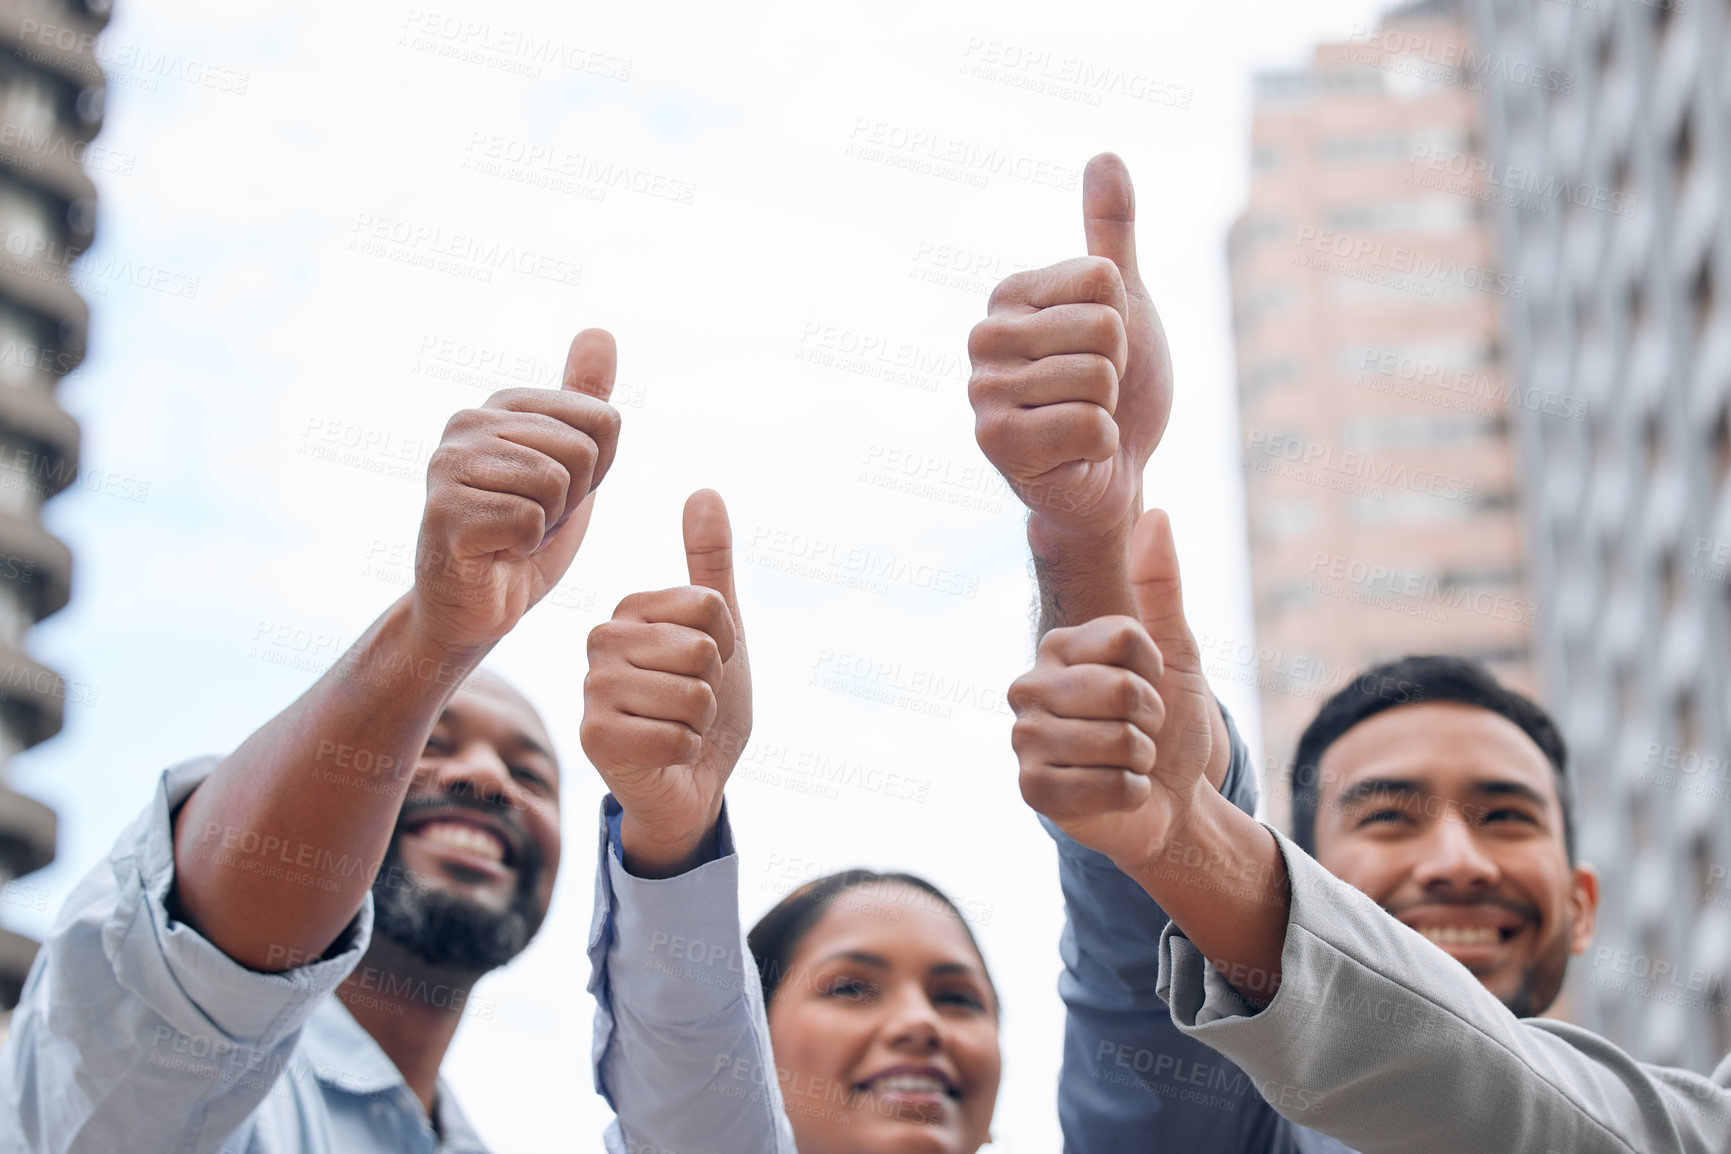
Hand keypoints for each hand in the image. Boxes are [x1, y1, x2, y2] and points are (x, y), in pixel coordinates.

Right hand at [412, 328, 621, 651]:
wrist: (473, 603)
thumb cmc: (522, 535)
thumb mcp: (571, 465)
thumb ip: (585, 402)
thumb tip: (600, 331)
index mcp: (504, 403)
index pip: (604, 421)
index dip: (598, 472)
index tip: (557, 494)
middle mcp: (468, 421)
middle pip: (583, 450)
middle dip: (573, 499)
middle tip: (533, 517)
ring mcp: (450, 463)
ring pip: (556, 483)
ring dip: (547, 523)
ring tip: (512, 531)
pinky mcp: (445, 509)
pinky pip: (529, 518)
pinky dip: (524, 546)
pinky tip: (495, 550)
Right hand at [580, 489, 751, 876]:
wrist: (688, 784)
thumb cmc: (702, 705)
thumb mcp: (720, 630)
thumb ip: (710, 563)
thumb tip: (703, 490)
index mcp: (629, 610)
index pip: (710, 606)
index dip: (727, 644)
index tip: (706, 665)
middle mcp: (601, 641)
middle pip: (701, 648)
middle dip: (714, 686)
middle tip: (689, 705)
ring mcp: (592, 689)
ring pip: (693, 694)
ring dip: (701, 722)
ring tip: (676, 729)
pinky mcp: (593, 738)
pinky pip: (679, 736)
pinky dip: (687, 753)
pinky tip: (663, 757)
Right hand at [968, 153, 1171, 541]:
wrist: (1110, 473)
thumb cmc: (1115, 391)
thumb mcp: (1122, 304)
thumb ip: (1110, 235)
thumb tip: (1104, 155)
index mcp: (1008, 297)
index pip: (1101, 279)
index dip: (1122, 321)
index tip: (1101, 351)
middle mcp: (984, 339)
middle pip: (1102, 327)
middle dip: (1117, 368)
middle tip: (1095, 394)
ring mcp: (984, 393)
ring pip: (1097, 377)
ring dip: (1107, 409)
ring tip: (1082, 421)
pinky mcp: (997, 444)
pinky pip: (1089, 425)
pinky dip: (1102, 445)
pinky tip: (1077, 453)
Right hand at [1009, 510, 1225, 870]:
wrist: (1169, 800)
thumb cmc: (1168, 724)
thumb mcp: (1176, 654)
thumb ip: (1162, 588)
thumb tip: (1157, 515)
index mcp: (1059, 646)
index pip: (1126, 637)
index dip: (1156, 669)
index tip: (1148, 686)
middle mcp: (1029, 686)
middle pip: (1122, 690)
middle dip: (1153, 719)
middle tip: (1140, 731)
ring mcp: (1024, 739)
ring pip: (1118, 740)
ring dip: (1143, 758)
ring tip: (1127, 761)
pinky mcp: (1031, 789)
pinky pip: (1105, 786)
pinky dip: (1131, 793)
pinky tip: (1117, 793)